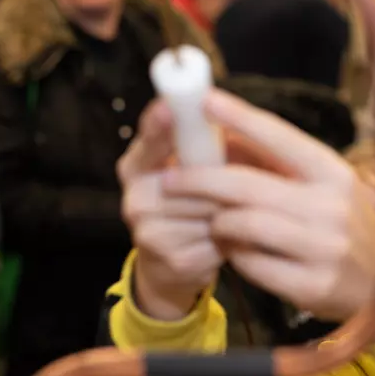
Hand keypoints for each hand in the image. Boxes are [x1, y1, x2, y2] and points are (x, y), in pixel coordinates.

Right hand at [118, 101, 223, 320]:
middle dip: (222, 178)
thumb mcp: (187, 168)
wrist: (171, 267)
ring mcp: (150, 233)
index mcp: (135, 168)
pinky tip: (228, 237)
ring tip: (230, 210)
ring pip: (211, 208)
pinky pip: (220, 238)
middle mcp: (134, 199)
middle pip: (194, 178)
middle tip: (239, 179)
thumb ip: (197, 142)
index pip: (149, 142)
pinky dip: (233, 236)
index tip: (171, 108)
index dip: (161, 125)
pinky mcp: (174, 261)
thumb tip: (223, 108)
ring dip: (230, 207)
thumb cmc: (188, 205)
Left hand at [163, 89, 374, 321]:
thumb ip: (280, 164)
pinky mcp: (312, 285)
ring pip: (244, 225)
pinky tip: (238, 251)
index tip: (204, 100)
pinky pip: (252, 264)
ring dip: (219, 222)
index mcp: (334, 173)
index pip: (281, 138)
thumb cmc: (347, 226)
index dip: (240, 117)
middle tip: (169, 179)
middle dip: (200, 180)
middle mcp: (332, 206)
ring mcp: (324, 248)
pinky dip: (236, 254)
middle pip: (248, 186)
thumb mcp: (327, 187)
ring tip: (214, 222)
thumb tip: (226, 136)